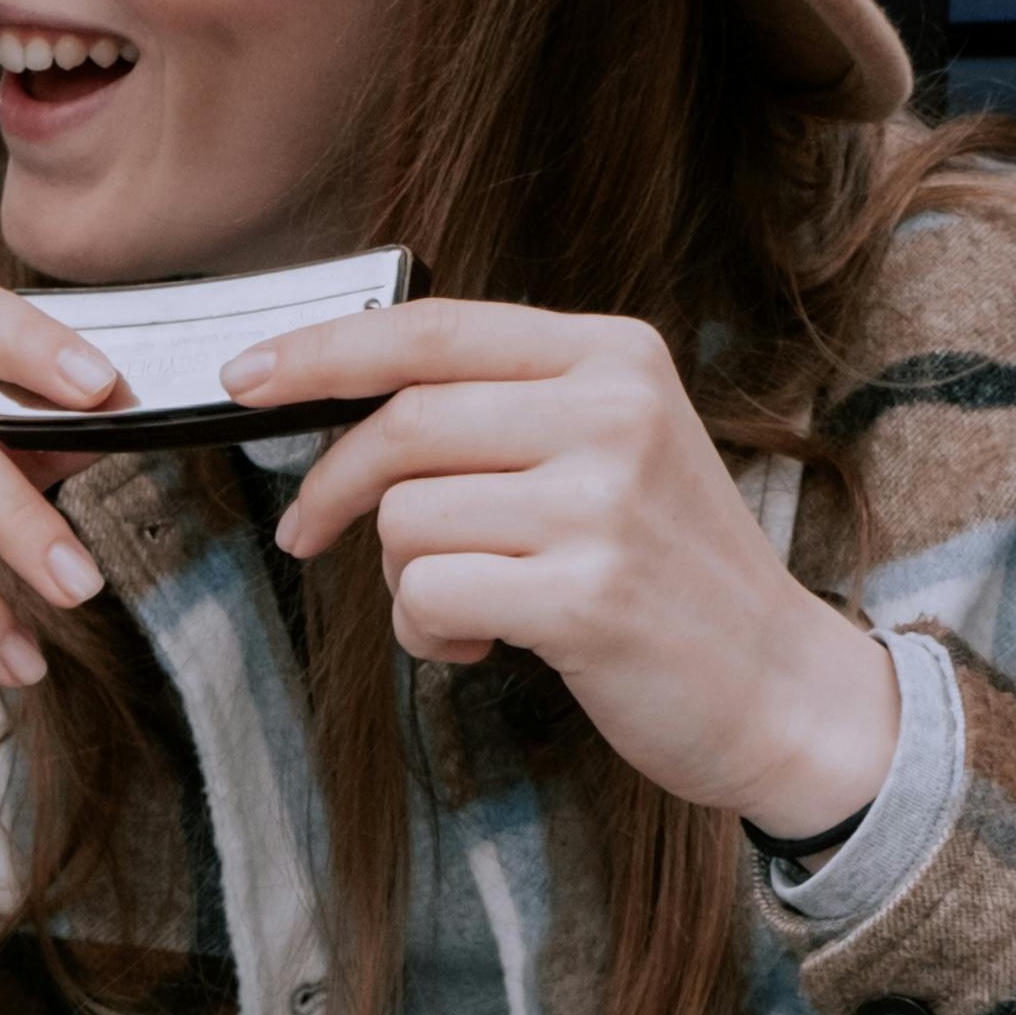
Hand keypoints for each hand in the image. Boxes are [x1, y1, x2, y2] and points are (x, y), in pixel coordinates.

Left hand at [242, 303, 898, 838]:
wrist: (774, 684)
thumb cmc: (661, 572)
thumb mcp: (605, 451)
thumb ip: (499, 409)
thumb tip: (342, 396)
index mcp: (614, 356)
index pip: (431, 329)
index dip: (321, 350)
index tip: (241, 377)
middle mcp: (614, 412)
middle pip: (400, 425)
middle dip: (331, 491)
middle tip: (308, 536)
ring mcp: (604, 502)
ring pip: (404, 519)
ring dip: (402, 579)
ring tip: (475, 604)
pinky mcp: (585, 595)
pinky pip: (426, 596)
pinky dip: (430, 633)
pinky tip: (490, 643)